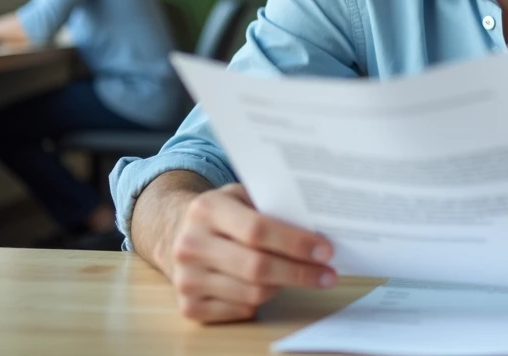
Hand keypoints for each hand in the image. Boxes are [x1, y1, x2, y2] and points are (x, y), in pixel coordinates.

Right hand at [167, 183, 335, 322]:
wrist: (179, 233)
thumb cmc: (225, 213)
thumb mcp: (243, 196)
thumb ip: (273, 207)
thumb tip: (319, 230)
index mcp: (207, 209)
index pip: (257, 229)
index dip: (295, 243)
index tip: (325, 251)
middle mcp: (190, 244)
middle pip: (256, 267)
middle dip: (299, 272)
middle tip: (328, 274)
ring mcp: (186, 278)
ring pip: (251, 294)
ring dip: (284, 287)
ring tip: (303, 277)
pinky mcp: (188, 305)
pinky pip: (240, 311)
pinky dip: (261, 303)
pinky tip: (271, 288)